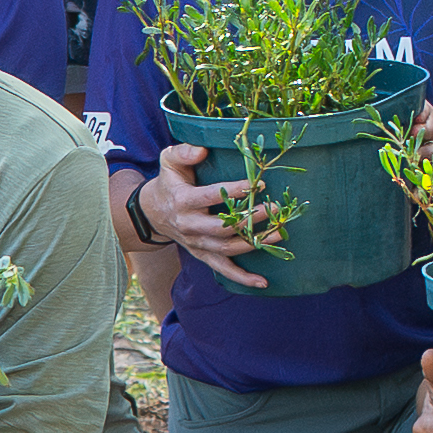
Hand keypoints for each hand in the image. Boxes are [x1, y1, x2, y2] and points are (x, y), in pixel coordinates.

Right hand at [134, 138, 285, 281]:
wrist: (152, 212)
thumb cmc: (169, 182)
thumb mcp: (169, 161)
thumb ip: (184, 152)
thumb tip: (203, 149)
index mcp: (183, 201)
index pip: (211, 197)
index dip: (235, 190)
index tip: (258, 183)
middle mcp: (190, 226)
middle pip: (223, 227)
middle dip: (250, 219)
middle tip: (274, 208)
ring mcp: (197, 244)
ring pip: (228, 248)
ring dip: (254, 243)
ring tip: (279, 233)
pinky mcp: (203, 255)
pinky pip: (223, 269)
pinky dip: (242, 278)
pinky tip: (263, 282)